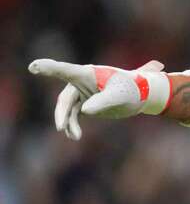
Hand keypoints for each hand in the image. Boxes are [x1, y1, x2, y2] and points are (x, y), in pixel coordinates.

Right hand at [28, 59, 169, 140]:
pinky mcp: (85, 103)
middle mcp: (81, 81)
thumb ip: (103, 101)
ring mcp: (82, 92)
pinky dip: (73, 125)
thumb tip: (85, 111)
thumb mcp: (119, 95)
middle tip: (61, 127)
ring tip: (74, 136)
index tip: (34, 67)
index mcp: (88, 73)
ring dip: (68, 122)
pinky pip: (73, 114)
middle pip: (65, 98)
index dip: (49, 68)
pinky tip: (75, 136)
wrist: (141, 94)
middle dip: (62, 113)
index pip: (65, 70)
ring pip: (68, 108)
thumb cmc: (132, 89)